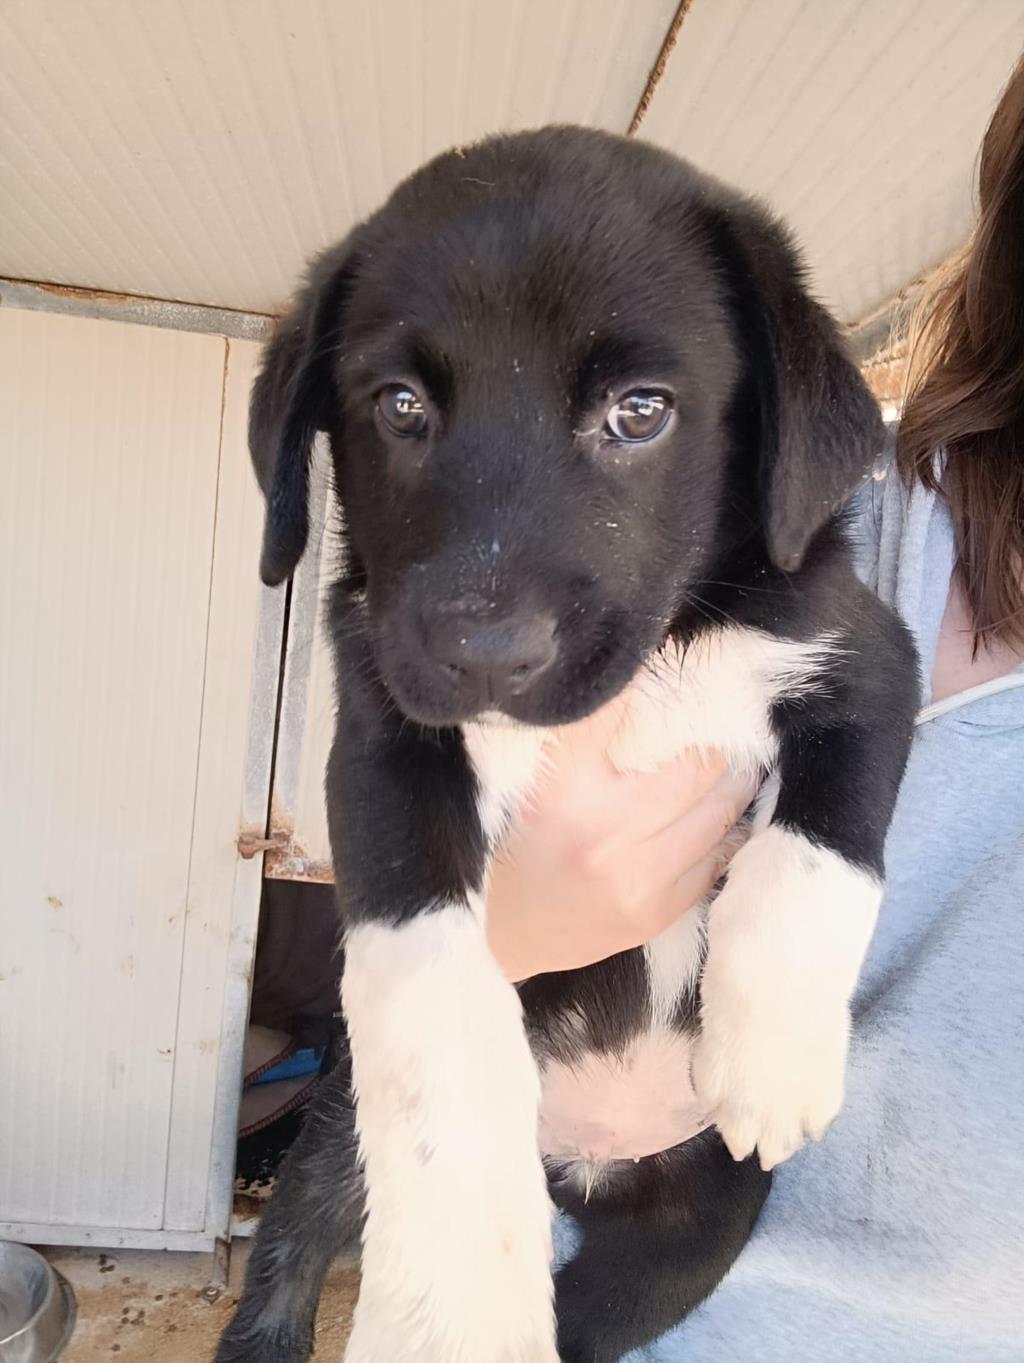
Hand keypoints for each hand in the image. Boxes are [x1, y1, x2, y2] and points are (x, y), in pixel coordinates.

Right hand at [485, 705, 756, 981]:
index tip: (683, 673)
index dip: (659, 689)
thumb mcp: (537, 776)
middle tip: (735, 728)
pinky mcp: (656, 912)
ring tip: (741, 768)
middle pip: (699, 768)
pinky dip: (729, 832)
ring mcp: (636, 878)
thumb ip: (586, 729)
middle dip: (723, 745)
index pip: (619, 715)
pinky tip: (728, 816)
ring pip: (719, 815)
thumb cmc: (518, 839)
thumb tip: (640, 679)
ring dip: (736, 787)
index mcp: (563, 785)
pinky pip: (716, 860)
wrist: (503, 931)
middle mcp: (604, 831)